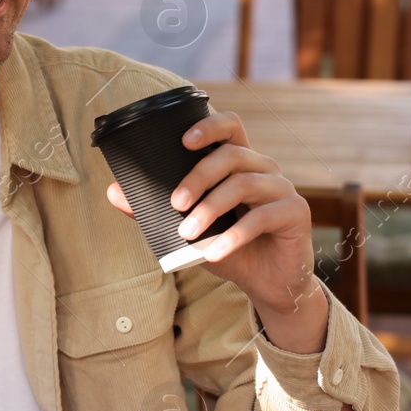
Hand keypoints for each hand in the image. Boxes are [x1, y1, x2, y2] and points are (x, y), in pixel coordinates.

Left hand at [105, 111, 327, 352]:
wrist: (268, 285)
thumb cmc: (230, 250)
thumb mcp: (189, 231)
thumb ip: (154, 211)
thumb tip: (113, 192)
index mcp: (241, 163)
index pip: (230, 126)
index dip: (209, 125)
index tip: (184, 140)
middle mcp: (265, 169)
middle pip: (232, 155)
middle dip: (198, 177)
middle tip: (174, 204)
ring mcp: (283, 189)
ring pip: (245, 183)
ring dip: (211, 208)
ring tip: (187, 233)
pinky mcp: (296, 214)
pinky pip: (262, 217)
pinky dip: (233, 236)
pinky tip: (213, 253)